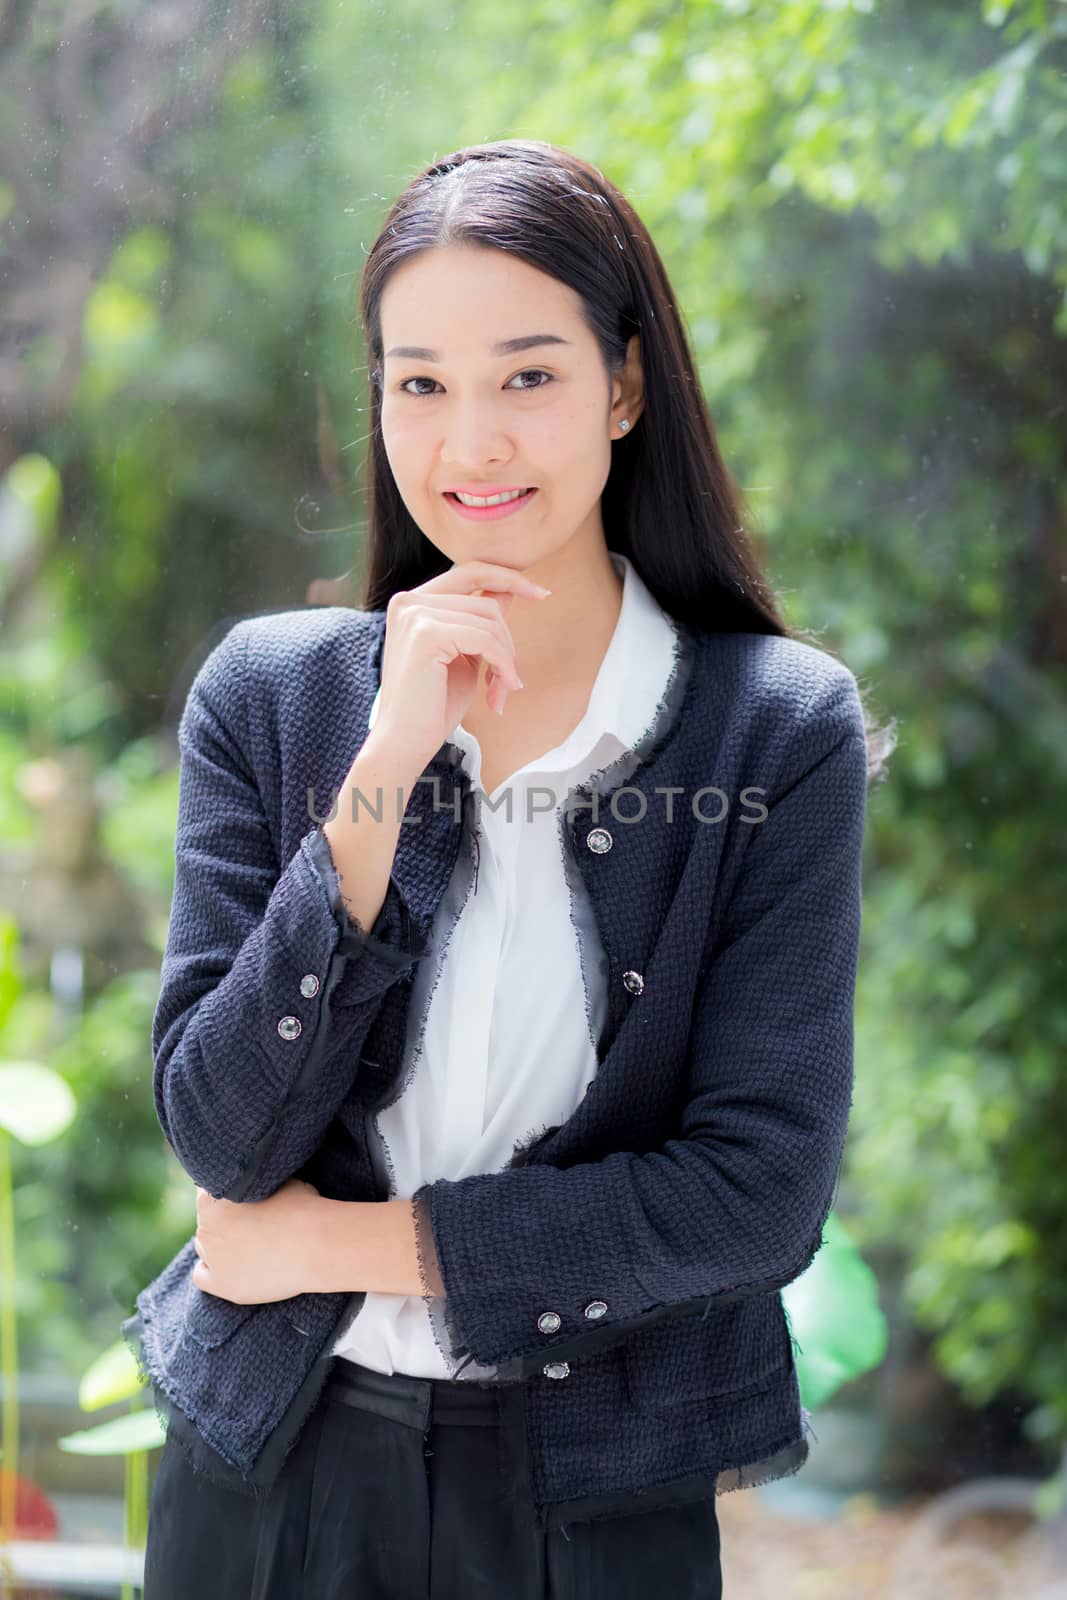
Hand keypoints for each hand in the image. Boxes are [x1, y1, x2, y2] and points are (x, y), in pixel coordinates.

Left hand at [191, 1178, 323, 1304]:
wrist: (315, 1246)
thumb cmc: (301, 1208)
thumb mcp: (277, 1181)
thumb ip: (255, 1183)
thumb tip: (255, 1183)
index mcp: (214, 1199)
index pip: (207, 1191)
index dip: (226, 1193)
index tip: (242, 1198)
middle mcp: (206, 1228)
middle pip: (206, 1221)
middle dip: (224, 1219)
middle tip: (250, 1221)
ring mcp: (213, 1258)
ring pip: (204, 1247)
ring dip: (219, 1244)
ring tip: (245, 1244)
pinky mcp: (222, 1285)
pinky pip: (201, 1276)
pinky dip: (210, 1269)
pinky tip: (228, 1266)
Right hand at [374, 559, 551, 771]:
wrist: (404, 743)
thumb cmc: (433, 705)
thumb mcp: (465, 655)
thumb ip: (480, 622)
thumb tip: (508, 589)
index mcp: (413, 602)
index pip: (470, 571)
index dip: (509, 577)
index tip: (543, 593)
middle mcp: (408, 601)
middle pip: (486, 601)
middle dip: (507, 642)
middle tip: (508, 681)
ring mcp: (415, 615)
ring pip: (489, 620)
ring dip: (505, 659)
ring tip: (501, 691)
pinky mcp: (425, 634)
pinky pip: (484, 639)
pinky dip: (501, 665)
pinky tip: (497, 694)